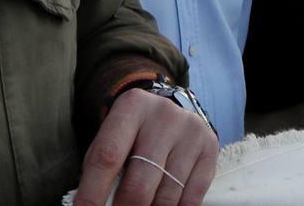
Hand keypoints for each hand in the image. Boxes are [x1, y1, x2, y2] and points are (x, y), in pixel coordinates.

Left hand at [75, 89, 217, 205]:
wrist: (171, 111)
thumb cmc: (134, 132)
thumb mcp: (113, 137)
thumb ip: (102, 168)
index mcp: (132, 107)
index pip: (107, 157)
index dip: (93, 193)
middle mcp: (165, 116)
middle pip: (139, 184)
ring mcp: (191, 131)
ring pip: (166, 197)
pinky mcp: (210, 147)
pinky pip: (191, 198)